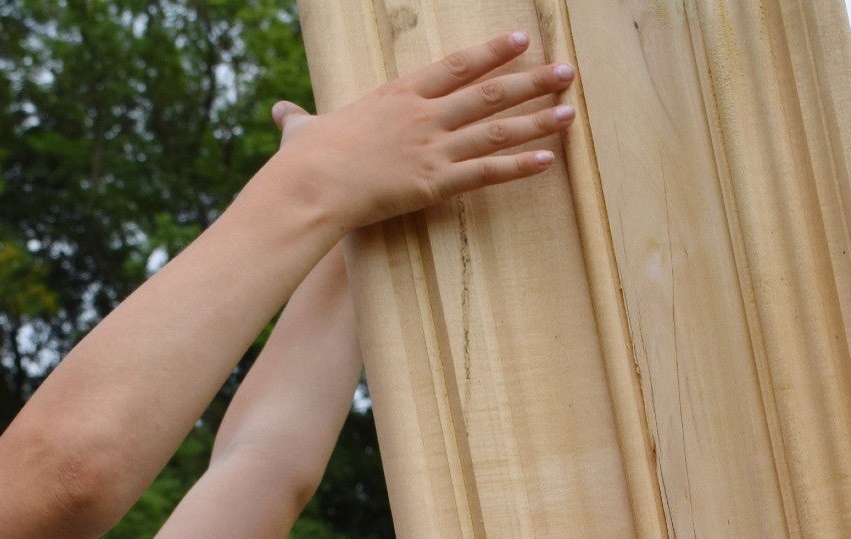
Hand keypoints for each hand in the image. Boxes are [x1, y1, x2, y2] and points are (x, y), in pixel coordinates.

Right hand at [273, 31, 576, 231]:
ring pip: (495, 129)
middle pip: (489, 91)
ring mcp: (432, 147)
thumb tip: (281, 114)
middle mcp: (423, 115)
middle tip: (566, 71)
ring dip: (536, 119)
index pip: (456, 66)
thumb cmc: (304, 160)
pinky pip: (486, 172)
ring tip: (570, 112)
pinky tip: (548, 159)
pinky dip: (518, 165)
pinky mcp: (434, 183)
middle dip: (531, 80)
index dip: (492, 53)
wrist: (310, 185)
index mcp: (399, 95)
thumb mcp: (302, 132)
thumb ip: (299, 121)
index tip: (521, 40)